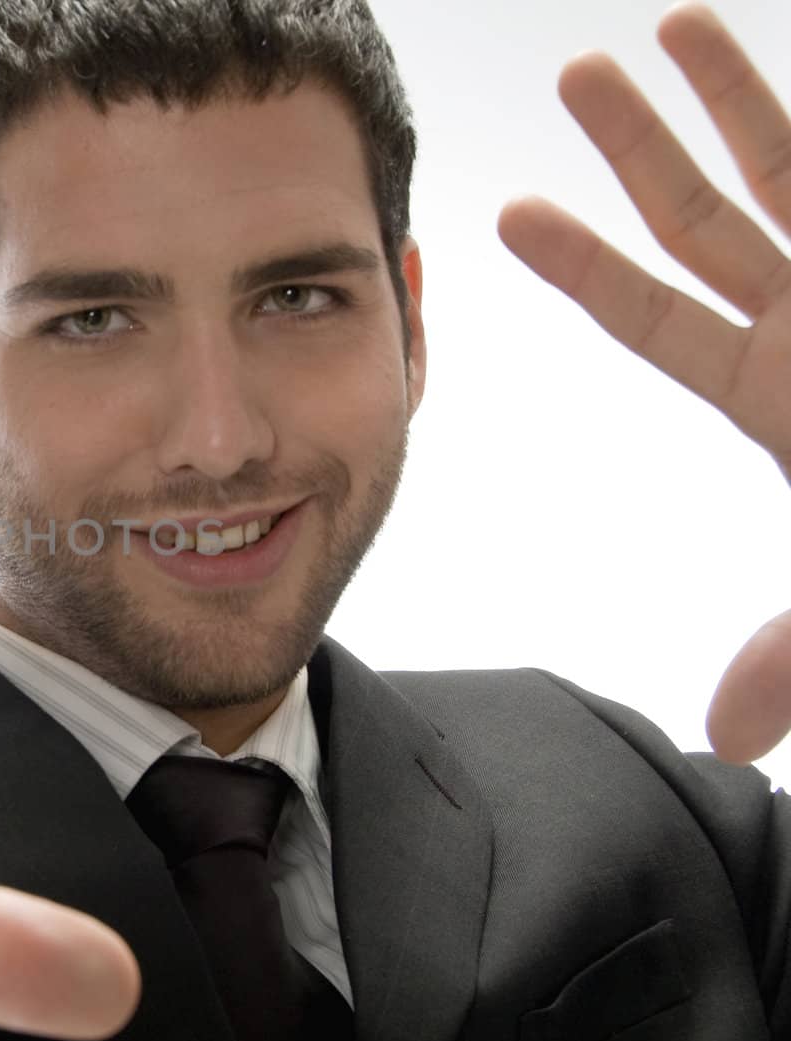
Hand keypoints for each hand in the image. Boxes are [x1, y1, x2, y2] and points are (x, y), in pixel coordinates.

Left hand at [496, 3, 790, 764]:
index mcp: (788, 390)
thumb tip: (722, 736)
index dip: (588, 272)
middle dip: (643, 150)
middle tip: (579, 81)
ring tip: (667, 25)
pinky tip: (769, 32)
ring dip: (736, 93)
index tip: (510, 219)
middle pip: (711, 220)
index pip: (662, 320)